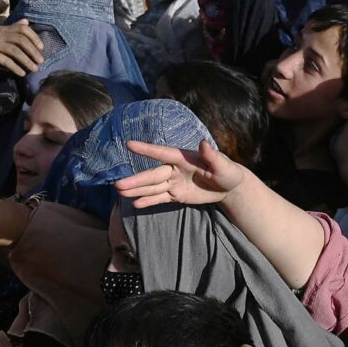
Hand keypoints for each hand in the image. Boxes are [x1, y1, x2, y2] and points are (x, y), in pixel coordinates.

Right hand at [0, 21, 43, 79]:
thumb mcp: (1, 42)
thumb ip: (13, 32)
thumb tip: (27, 21)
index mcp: (0, 29)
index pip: (22, 28)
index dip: (34, 37)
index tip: (42, 48)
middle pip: (20, 39)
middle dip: (33, 51)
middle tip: (41, 61)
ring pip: (15, 50)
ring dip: (27, 61)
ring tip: (35, 69)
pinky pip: (6, 61)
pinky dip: (16, 68)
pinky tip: (22, 74)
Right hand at [113, 136, 247, 208]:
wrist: (229, 187)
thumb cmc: (227, 172)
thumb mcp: (223, 165)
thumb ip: (213, 155)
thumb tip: (204, 143)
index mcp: (184, 158)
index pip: (162, 153)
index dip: (146, 149)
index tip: (129, 144)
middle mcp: (175, 169)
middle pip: (152, 175)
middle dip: (136, 180)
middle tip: (118, 185)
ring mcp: (174, 182)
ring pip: (152, 187)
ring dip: (136, 190)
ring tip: (120, 191)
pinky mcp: (176, 195)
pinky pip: (160, 198)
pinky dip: (148, 201)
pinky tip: (135, 203)